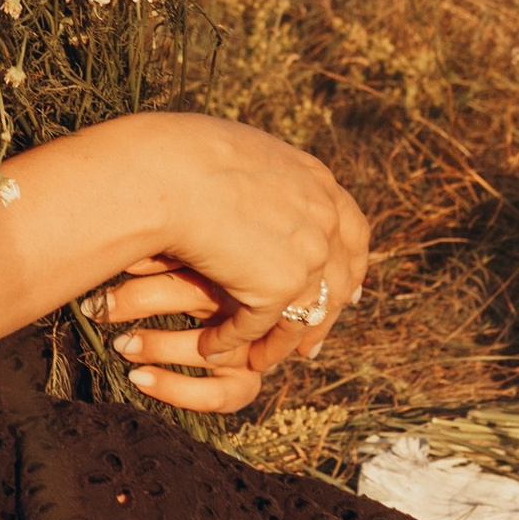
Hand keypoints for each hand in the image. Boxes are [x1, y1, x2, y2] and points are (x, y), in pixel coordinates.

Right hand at [89, 123, 368, 405]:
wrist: (166, 172)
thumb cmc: (182, 157)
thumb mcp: (243, 158)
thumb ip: (266, 182)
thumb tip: (259, 194)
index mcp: (318, 183)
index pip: (352, 234)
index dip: (349, 270)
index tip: (347, 296)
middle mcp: (324, 219)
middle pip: (338, 282)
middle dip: (323, 318)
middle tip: (309, 346)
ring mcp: (307, 255)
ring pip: (299, 315)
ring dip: (278, 344)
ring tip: (258, 361)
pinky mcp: (277, 287)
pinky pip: (256, 327)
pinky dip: (232, 343)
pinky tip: (212, 351)